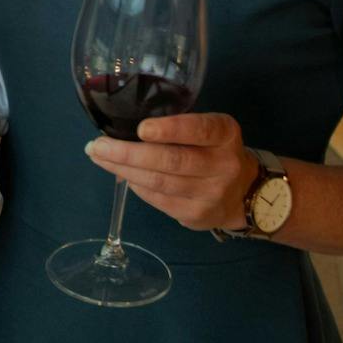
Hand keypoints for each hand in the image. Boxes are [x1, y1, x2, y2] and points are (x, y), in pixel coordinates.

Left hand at [87, 113, 256, 231]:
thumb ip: (179, 126)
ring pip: (160, 183)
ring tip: (99, 157)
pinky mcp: (197, 216)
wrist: (245, 192)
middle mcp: (223, 165)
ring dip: (124, 170)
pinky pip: (159, 200)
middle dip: (129, 153)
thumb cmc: (214, 150)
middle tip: (97, 146)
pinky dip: (136, 186)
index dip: (170, 129)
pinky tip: (123, 175)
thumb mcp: (209, 130)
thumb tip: (126, 127)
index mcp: (225, 134)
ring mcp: (211, 194)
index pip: (200, 130)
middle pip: (172, 161)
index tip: (142, 129)